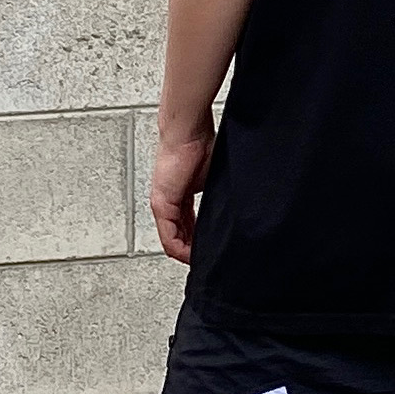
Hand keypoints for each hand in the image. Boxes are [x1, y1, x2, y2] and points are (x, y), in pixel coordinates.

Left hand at [149, 127, 213, 264]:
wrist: (190, 130)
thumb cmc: (202, 145)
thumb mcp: (214, 179)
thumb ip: (217, 198)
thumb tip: (233, 213)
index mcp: (182, 195)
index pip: (189, 226)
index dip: (200, 242)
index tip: (212, 251)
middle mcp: (169, 202)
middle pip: (180, 237)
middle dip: (194, 252)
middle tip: (208, 262)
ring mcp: (163, 204)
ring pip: (172, 241)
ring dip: (188, 254)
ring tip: (202, 263)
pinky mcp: (161, 204)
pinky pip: (168, 236)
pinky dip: (180, 250)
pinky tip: (192, 256)